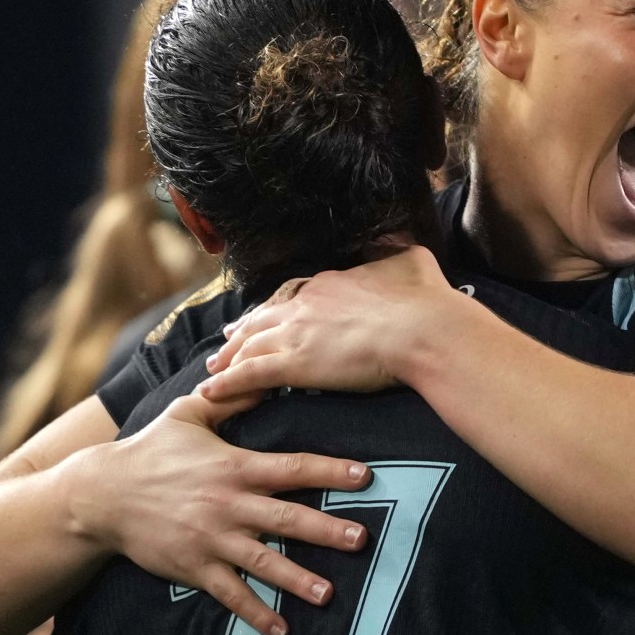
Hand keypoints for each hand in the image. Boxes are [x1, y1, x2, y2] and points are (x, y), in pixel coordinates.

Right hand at [77, 392, 372, 634]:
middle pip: (287, 518)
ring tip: (328, 595)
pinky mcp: (194, 567)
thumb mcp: (187, 414)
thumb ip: (231, 398)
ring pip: (263, 563)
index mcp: (234, 467)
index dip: (330, 470)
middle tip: (362, 540)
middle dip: (327, 530)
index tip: (366, 475)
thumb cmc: (149, 449)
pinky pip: (231, 594)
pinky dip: (257, 614)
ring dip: (297, 580)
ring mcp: (211, 539)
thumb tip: (268, 377)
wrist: (102, 494)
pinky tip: (282, 632)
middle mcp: (228, 505)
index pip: (292, 467)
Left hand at [198, 245, 459, 403]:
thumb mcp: (413, 261)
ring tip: (213, 368)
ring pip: (250, 344)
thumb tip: (407, 243)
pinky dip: (227, 382)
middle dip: (243, 330)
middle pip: (263, 318)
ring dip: (229, 357)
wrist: (423, 329)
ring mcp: (297, 332)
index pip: (294, 295)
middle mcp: (306, 304)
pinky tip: (210, 390)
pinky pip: (250, 372)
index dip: (277, 306)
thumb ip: (400, 252)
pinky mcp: (295, 362)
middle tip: (226, 338)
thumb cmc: (425, 301)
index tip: (268, 314)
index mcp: (331, 282)